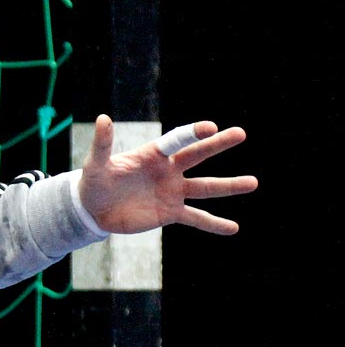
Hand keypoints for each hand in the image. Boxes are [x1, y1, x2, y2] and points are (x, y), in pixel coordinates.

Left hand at [78, 115, 257, 234]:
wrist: (93, 209)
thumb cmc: (94, 181)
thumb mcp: (96, 163)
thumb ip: (103, 143)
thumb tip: (103, 118)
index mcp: (152, 154)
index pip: (176, 141)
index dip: (192, 134)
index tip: (211, 127)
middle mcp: (168, 170)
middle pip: (197, 156)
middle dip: (218, 145)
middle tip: (241, 133)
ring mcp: (172, 192)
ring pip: (205, 188)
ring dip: (229, 186)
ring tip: (253, 183)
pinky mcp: (170, 213)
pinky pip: (196, 218)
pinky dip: (214, 224)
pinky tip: (234, 228)